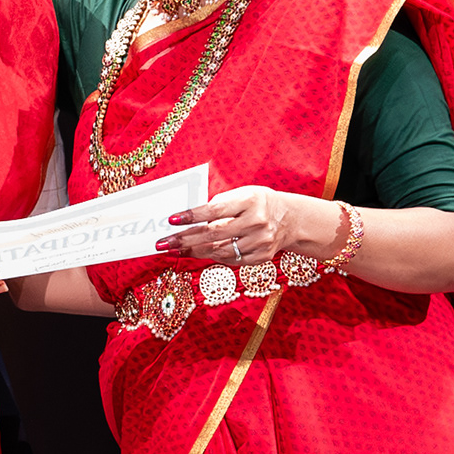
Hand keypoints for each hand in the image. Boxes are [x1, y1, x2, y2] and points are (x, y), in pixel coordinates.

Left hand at [164, 186, 311, 269]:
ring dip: (194, 251)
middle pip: (213, 234)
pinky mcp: (262, 256)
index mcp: (250, 200)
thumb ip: (220, 203)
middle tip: (163, 243)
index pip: (215, 210)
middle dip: (185, 239)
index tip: (172, 220)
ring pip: (220, 250)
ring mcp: (260, 241)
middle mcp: (256, 221)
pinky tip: (200, 253)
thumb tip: (189, 218)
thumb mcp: (243, 194)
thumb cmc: (259, 203)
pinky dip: (214, 256)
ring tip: (177, 249)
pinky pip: (231, 260)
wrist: (290, 219)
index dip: (192, 216)